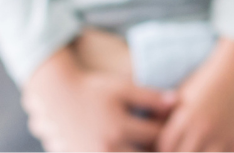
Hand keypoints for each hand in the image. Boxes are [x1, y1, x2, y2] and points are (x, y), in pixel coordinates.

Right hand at [23, 41, 172, 151]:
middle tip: (168, 141)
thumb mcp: (122, 88)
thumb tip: (177, 103)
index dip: (169, 129)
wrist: (56, 97)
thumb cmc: (93, 89)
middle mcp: (107, 148)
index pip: (157, 136)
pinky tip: (129, 146)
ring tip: (149, 144)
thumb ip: (150, 97)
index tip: (173, 123)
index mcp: (119, 129)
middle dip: (158, 149)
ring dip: (142, 151)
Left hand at [155, 38, 233, 151]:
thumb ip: (164, 116)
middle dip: (180, 151)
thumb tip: (149, 136)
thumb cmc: (208, 80)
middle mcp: (204, 130)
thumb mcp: (182, 95)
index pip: (165, 147)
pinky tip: (214, 148)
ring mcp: (224, 138)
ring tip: (197, 147)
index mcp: (187, 118)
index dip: (163, 148)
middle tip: (182, 144)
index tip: (166, 145)